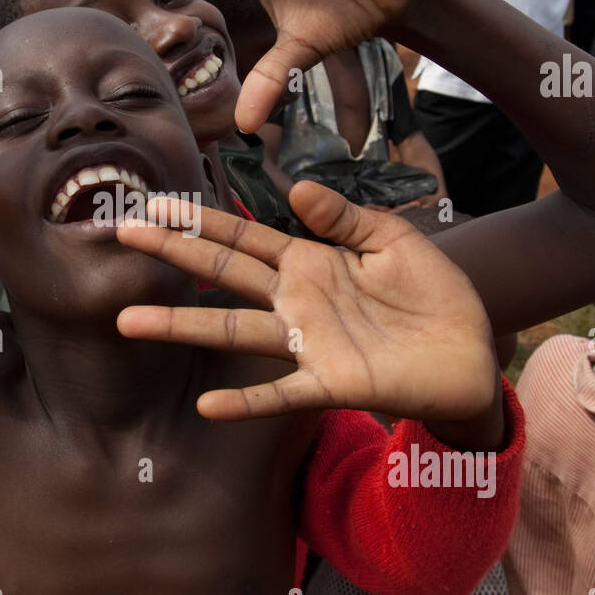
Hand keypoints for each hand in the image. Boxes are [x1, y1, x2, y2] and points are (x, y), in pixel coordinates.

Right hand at [115, 181, 497, 423]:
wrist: (472, 354)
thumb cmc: (434, 295)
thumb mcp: (393, 241)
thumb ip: (346, 216)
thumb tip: (296, 188)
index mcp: (310, 261)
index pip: (245, 235)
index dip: (201, 219)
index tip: (157, 204)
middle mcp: (296, 301)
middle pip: (224, 272)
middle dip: (174, 252)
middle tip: (122, 233)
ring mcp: (307, 343)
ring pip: (233, 330)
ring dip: (182, 325)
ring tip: (130, 320)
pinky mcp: (330, 382)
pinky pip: (280, 394)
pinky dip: (245, 402)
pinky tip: (208, 406)